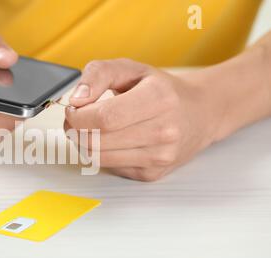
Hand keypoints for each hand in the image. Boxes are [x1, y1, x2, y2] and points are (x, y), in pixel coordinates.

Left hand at [65, 59, 223, 180]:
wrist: (201, 113)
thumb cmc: (162, 90)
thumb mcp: (131, 69)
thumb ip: (98, 74)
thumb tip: (76, 100)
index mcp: (158, 99)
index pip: (104, 118)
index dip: (78, 116)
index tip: (72, 110)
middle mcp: (164, 131)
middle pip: (97, 141)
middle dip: (75, 130)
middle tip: (76, 119)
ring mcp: (160, 157)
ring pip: (99, 158)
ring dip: (84, 144)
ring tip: (90, 129)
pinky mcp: (153, 174)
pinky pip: (110, 168)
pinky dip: (102, 154)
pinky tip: (111, 141)